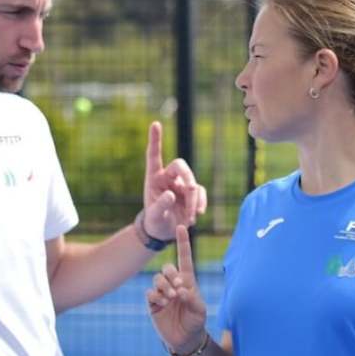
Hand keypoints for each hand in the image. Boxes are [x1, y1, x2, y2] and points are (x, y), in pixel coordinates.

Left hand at [142, 121, 206, 240]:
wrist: (163, 231)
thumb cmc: (154, 221)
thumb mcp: (154, 216)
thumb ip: (160, 205)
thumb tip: (171, 194)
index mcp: (153, 177)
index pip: (154, 155)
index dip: (155, 140)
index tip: (155, 124)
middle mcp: (168, 177)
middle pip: (181, 166)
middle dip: (188, 179)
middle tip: (190, 192)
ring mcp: (181, 184)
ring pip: (193, 184)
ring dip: (194, 200)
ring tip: (190, 218)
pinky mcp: (191, 194)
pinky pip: (200, 193)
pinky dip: (200, 203)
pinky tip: (197, 214)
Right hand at [146, 225, 207, 354]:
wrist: (185, 339)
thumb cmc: (196, 321)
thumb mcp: (199, 310)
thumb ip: (191, 298)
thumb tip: (180, 290)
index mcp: (188, 281)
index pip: (184, 258)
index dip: (183, 243)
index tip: (181, 227)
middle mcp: (174, 284)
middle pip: (167, 268)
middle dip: (171, 275)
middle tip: (178, 288)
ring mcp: (162, 293)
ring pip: (157, 279)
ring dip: (163, 286)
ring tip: (170, 298)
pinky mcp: (153, 303)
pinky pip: (150, 293)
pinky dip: (155, 296)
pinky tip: (162, 304)